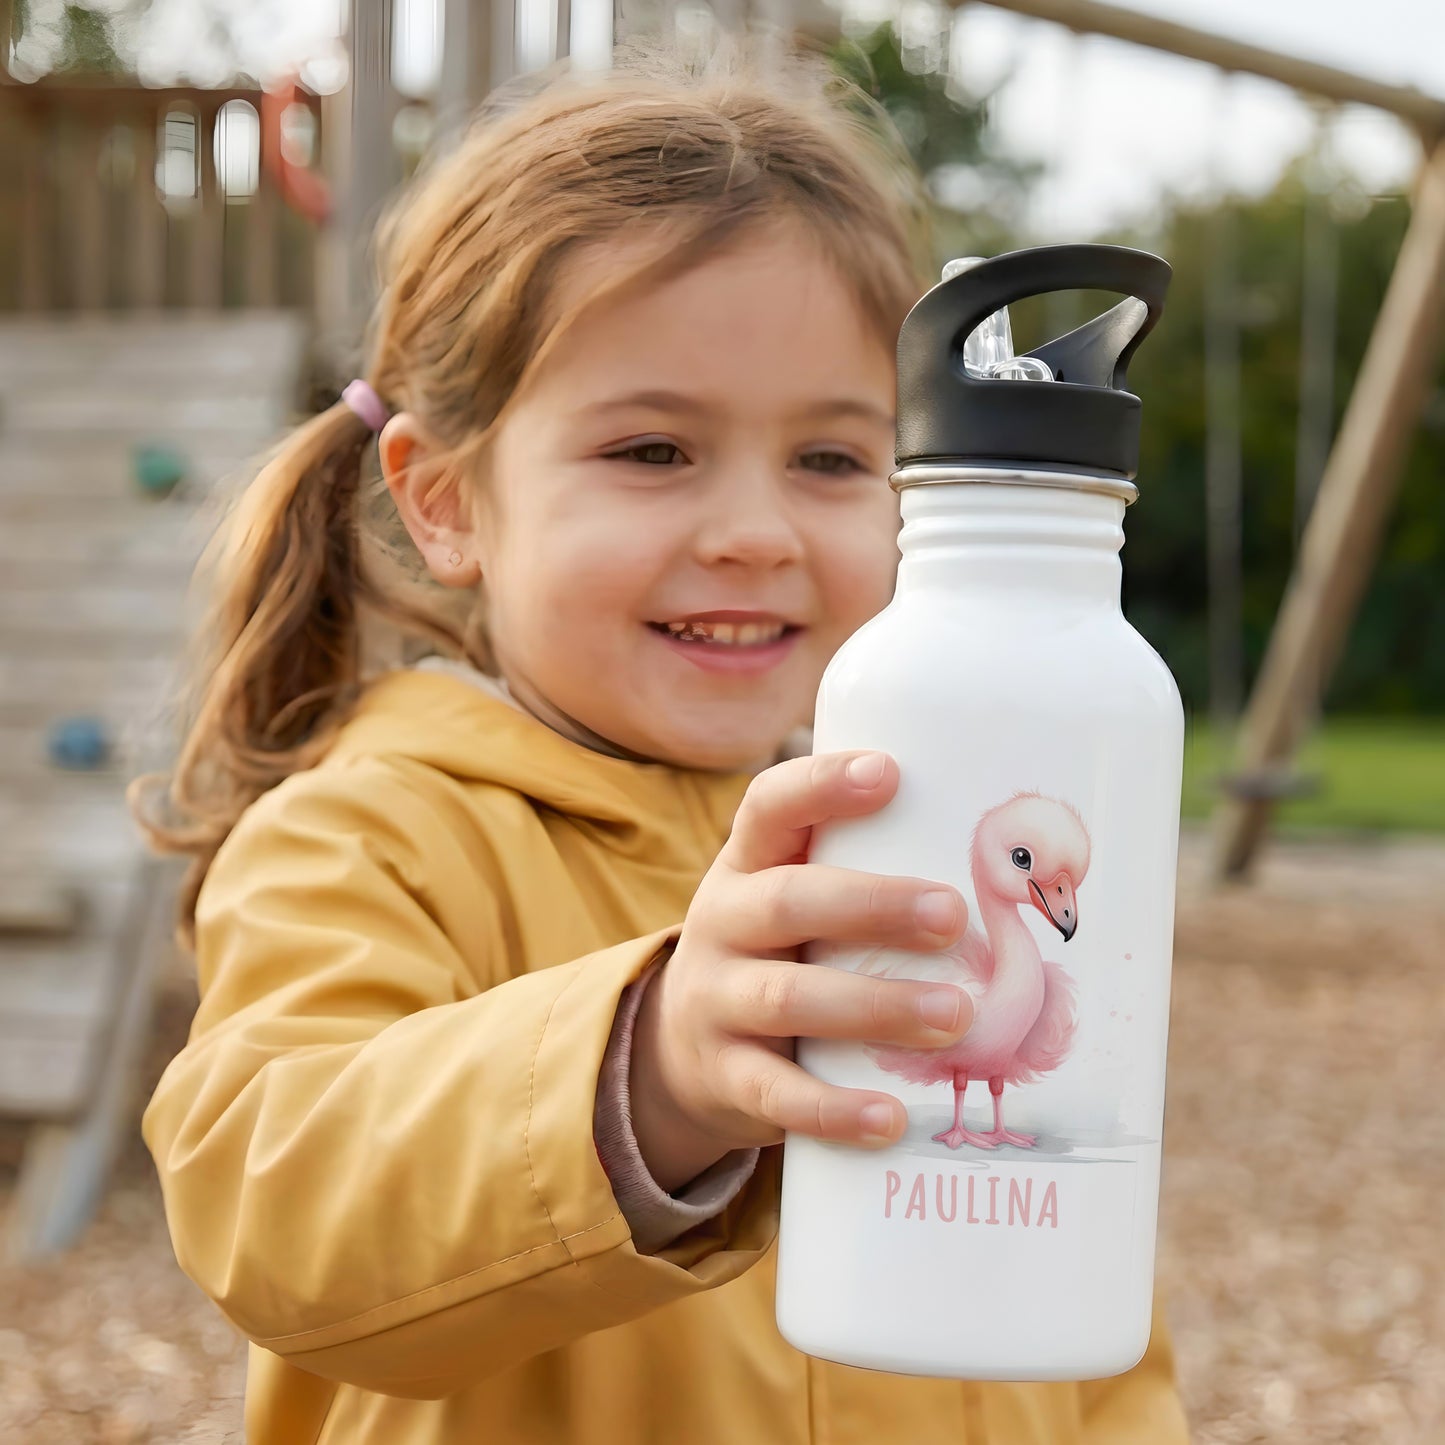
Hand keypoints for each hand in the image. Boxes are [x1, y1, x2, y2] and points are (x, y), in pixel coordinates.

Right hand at [629, 751, 971, 1190]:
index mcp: (746, 865)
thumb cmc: (779, 952)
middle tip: (954, 913)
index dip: (822, 786)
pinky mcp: (726, 1077)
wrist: (681, 1049)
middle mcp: (722, 924)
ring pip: (789, 999)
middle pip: (787, 902)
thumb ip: (861, 869)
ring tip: (957, 1015)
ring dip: (876, 1006)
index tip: (889, 772)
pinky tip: (893, 1118)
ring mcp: (716, 1001)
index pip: (769, 807)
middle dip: (873, 905)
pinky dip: (835, 1108)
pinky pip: (777, 1094)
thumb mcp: (791, 897)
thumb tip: (1005, 848)